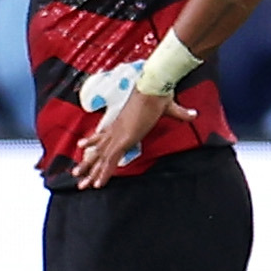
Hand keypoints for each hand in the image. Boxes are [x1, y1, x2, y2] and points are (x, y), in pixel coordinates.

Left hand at [77, 87, 192, 188]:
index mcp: (122, 122)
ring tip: (81, 184)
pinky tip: (97, 182)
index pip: (105, 137)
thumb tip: (193, 115)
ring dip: (91, 172)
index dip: (94, 145)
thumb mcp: (170, 107)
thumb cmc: (160, 93)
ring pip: (101, 158)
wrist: (154, 86)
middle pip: (99, 150)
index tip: (84, 153)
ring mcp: (119, 134)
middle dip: (88, 165)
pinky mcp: (124, 139)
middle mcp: (117, 129)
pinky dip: (105, 172)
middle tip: (77, 176)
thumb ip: (181, 113)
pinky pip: (112, 160)